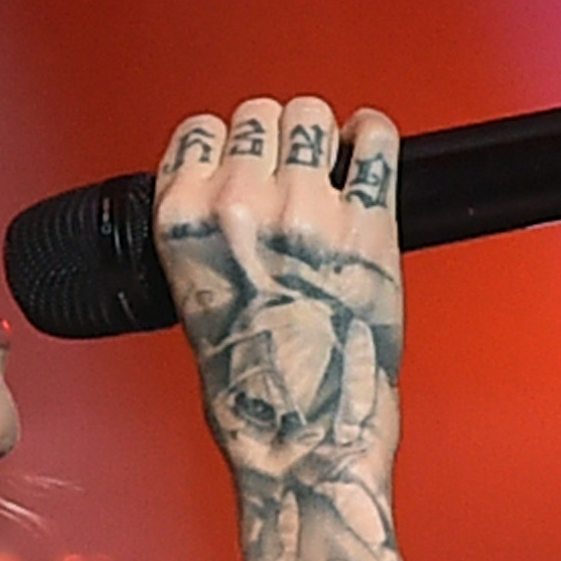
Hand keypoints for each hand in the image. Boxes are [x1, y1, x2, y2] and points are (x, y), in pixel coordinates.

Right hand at [150, 90, 426, 560]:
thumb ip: (206, 240)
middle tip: (293, 163)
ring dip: (322, 133)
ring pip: (312, 117)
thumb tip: (230, 200)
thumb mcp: (193, 305)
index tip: (242, 156)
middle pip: (259, 115)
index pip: (199, 133)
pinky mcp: (368, 226)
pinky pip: (375, 144)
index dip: (226, 141)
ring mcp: (308, 212)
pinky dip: (374, 136)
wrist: (306, 444)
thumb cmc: (253, 397)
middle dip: (278, 135)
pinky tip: (370, 145)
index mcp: (184, 225)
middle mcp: (240, 206)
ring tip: (331, 156)